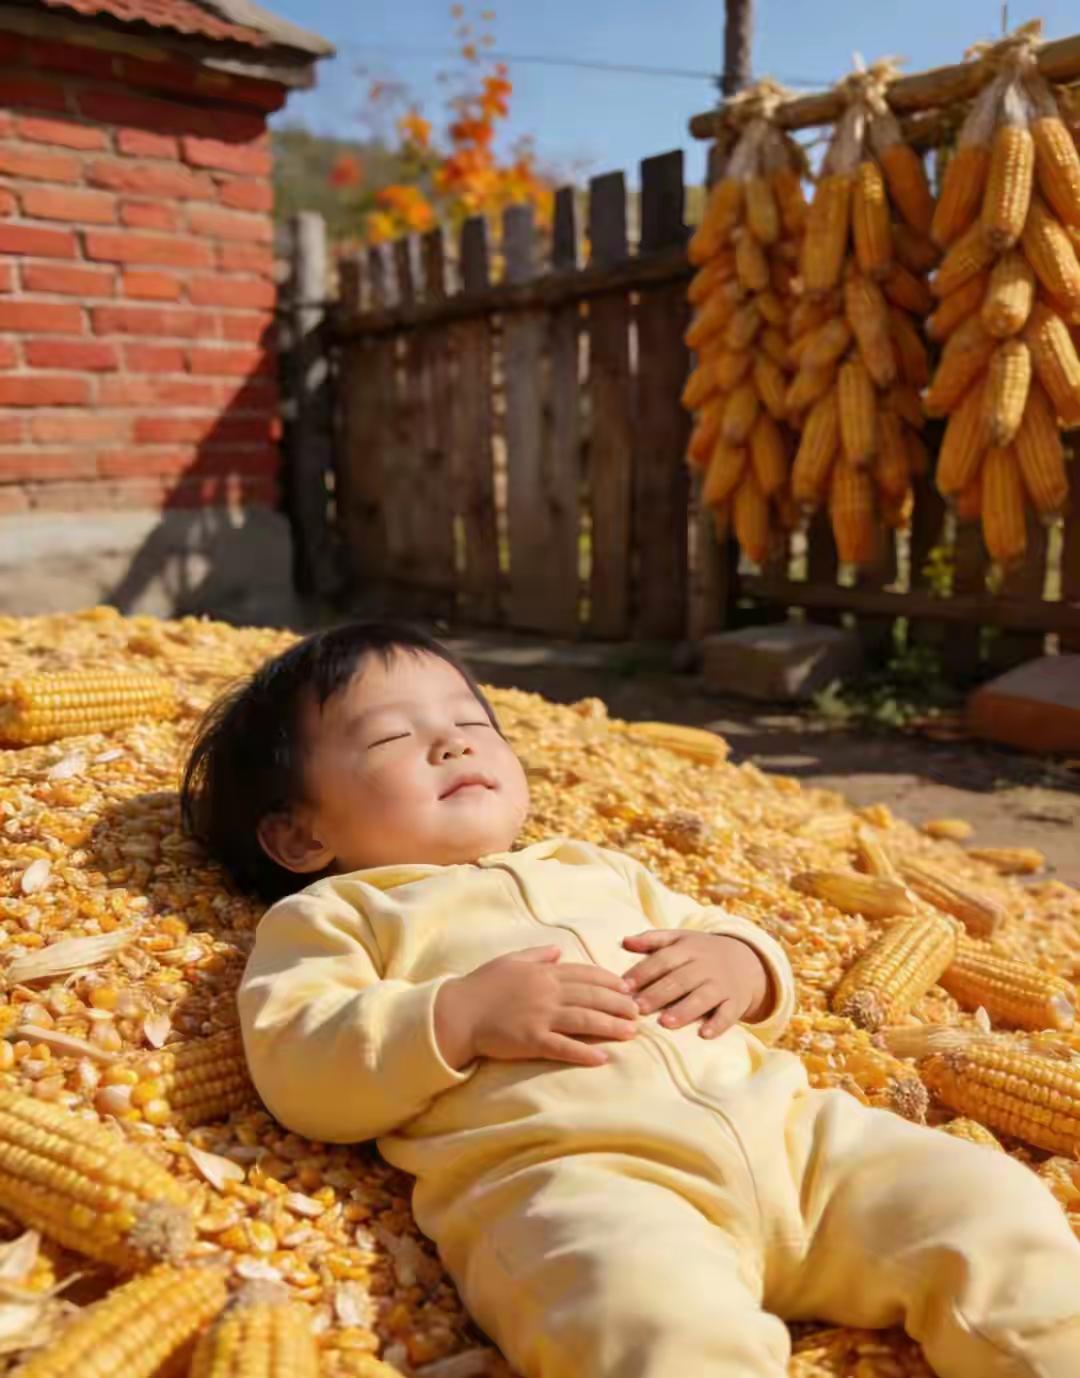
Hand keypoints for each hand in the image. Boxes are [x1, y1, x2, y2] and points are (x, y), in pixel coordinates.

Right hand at [435, 946, 638, 1070]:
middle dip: (619, 1003)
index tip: (628, 987)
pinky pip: (563, 1047)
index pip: (585, 974)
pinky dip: (584, 1052)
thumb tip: (559, 950)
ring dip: (611, 1026)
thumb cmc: (482, 986)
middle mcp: (546, 992)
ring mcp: (540, 1016)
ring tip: (632, 1032)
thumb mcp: (510, 961)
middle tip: (640, 1011)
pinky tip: (602, 1058)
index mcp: (544, 973)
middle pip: (592, 996)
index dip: (609, 981)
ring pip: (584, 1019)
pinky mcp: (531, 1040)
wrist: (457, 1012)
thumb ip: (537, 954)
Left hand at [622, 931, 769, 1038]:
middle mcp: (705, 966)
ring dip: (684, 1010)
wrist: (745, 961)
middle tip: (637, 1008)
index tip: (624, 986)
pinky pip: (728, 1014)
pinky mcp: (735, 1003)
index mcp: (688, 949)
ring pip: (703, 997)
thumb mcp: (680, 939)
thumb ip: (652, 940)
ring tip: (665, 1023)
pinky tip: (704, 1035)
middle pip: (680, 980)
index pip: (663, 959)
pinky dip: (718, 1024)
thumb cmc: (700, 953)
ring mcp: (722, 985)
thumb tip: (624, 941)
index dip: (643, 972)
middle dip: (658, 994)